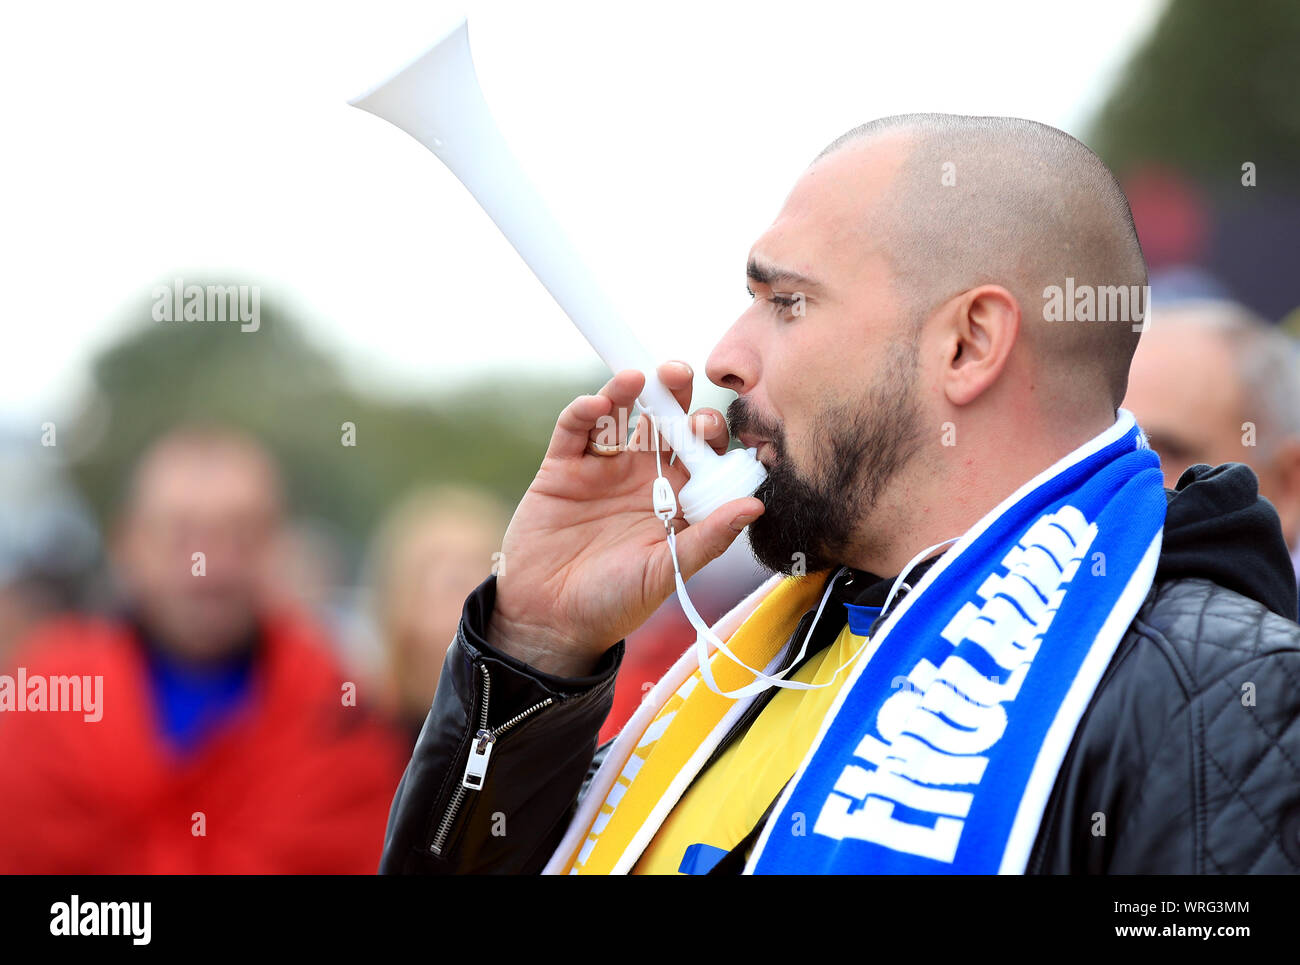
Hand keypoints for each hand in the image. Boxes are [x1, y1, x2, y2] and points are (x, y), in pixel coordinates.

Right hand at [485, 361, 764, 676]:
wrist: (550, 621)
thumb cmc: (615, 603)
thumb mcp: (667, 572)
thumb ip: (708, 538)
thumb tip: (755, 507)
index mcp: (675, 498)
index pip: (700, 452)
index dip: (708, 433)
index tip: (711, 424)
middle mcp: (642, 476)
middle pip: (662, 422)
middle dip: (673, 396)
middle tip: (679, 376)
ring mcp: (601, 468)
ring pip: (619, 416)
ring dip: (629, 391)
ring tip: (639, 378)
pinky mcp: (562, 468)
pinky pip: (573, 430)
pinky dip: (584, 412)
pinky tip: (597, 405)